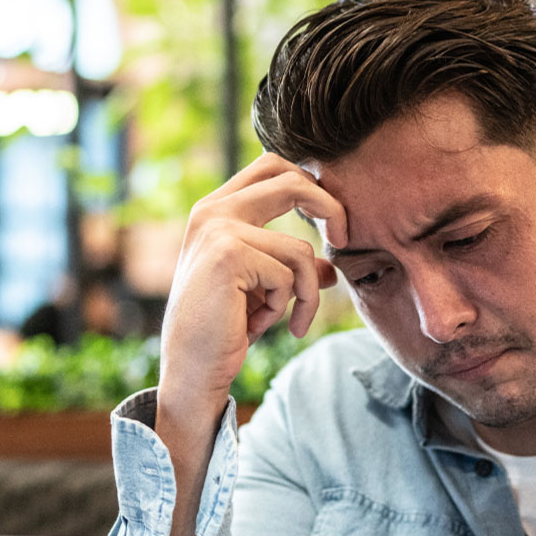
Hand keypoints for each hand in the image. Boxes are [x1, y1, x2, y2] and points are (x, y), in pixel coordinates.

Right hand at [158, 152, 346, 425]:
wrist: (191, 369)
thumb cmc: (223, 330)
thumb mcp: (264, 292)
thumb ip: (293, 270)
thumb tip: (332, 267)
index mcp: (215, 210)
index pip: (272, 166)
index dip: (310, 184)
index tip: (331, 218)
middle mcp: (212, 211)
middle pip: (291, 181)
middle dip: (330, 207)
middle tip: (343, 239)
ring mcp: (218, 230)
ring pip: (300, 250)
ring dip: (304, 293)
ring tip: (283, 320)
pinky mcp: (229, 255)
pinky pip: (290, 276)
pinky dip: (284, 307)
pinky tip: (256, 325)